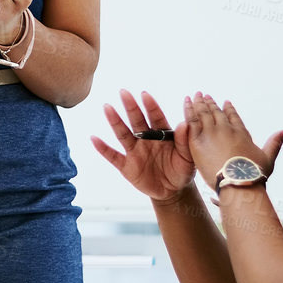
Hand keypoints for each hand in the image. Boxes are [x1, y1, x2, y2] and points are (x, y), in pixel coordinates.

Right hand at [90, 89, 195, 204]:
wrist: (173, 190)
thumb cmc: (182, 170)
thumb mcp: (188, 156)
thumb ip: (184, 140)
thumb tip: (184, 124)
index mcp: (162, 134)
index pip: (155, 117)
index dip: (150, 106)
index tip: (144, 94)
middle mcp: (146, 139)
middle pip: (136, 121)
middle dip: (130, 106)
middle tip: (124, 92)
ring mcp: (135, 152)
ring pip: (123, 134)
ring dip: (115, 121)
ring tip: (107, 107)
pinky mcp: (127, 166)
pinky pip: (113, 156)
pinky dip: (103, 148)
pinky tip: (94, 138)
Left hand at [183, 93, 282, 187]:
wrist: (238, 183)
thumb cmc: (253, 175)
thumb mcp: (268, 157)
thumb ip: (275, 142)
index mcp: (241, 133)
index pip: (233, 116)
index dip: (229, 109)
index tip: (225, 102)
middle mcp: (226, 130)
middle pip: (217, 113)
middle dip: (211, 103)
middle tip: (206, 96)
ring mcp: (211, 133)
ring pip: (203, 113)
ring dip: (199, 103)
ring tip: (196, 96)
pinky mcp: (198, 141)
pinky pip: (191, 121)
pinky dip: (188, 110)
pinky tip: (186, 103)